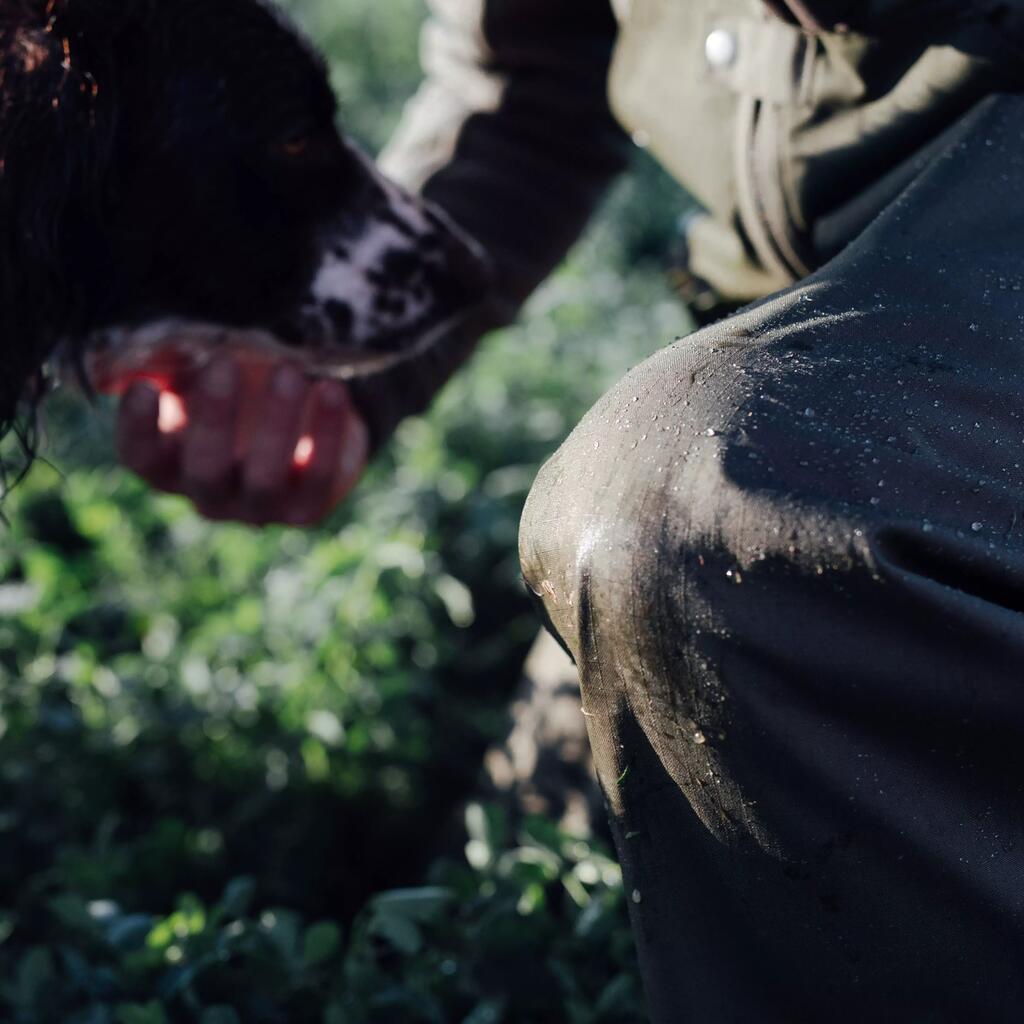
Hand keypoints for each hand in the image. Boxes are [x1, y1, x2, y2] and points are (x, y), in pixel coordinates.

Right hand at [116, 352, 368, 525]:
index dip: (138, 428)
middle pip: (204, 470)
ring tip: (289, 370)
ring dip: (276, 422)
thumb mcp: (203, 373)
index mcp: (170, 465)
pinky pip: (320, 476)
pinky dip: (327, 433)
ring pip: (264, 479)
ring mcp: (260, 508)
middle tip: (223, 362)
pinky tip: (330, 388)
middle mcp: (210, 496)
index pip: (141, 458)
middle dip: (213, 417)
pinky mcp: (307, 508)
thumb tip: (120, 358)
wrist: (309, 421)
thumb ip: (167, 364)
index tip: (145, 387)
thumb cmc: (242, 391)